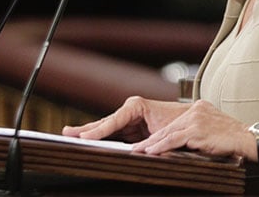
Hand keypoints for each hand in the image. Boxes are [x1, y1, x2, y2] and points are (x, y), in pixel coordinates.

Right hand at [61, 97, 189, 142]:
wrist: (192, 121)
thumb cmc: (182, 123)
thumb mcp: (167, 131)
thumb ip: (152, 139)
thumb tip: (139, 152)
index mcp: (137, 106)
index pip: (114, 120)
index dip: (99, 130)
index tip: (85, 137)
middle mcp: (129, 111)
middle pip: (104, 123)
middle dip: (85, 129)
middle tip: (65, 133)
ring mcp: (127, 120)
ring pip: (104, 129)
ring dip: (87, 133)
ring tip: (67, 135)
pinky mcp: (128, 130)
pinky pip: (110, 134)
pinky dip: (97, 138)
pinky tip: (84, 141)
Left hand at [134, 99, 256, 159]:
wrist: (248, 139)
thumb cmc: (232, 138)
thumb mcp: (212, 129)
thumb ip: (197, 131)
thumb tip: (180, 143)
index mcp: (199, 108)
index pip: (175, 122)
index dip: (159, 132)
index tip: (147, 140)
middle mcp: (196, 110)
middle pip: (168, 126)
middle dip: (151, 138)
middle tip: (136, 146)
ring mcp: (196, 119)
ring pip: (168, 132)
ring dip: (152, 143)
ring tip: (139, 150)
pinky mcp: (197, 130)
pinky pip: (174, 139)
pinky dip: (161, 146)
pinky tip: (151, 151)